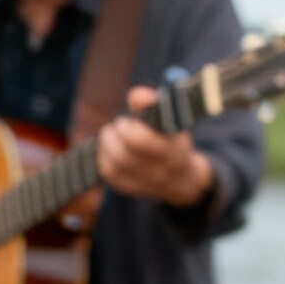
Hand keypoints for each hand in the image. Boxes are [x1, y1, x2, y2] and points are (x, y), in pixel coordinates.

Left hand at [97, 87, 214, 207]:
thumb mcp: (171, 121)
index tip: (126, 121)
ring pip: (113, 165)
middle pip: (123, 156)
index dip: (127, 129)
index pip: (142, 141)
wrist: (181, 180)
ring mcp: (143, 184)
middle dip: (114, 136)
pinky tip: (108, 148)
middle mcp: (158, 172)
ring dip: (106, 145)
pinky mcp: (129, 189)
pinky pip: (108, 174)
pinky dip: (103, 157)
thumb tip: (135, 94)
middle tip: (116, 126)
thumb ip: (153, 105)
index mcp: (172, 152)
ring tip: (110, 135)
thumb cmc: (173, 141)